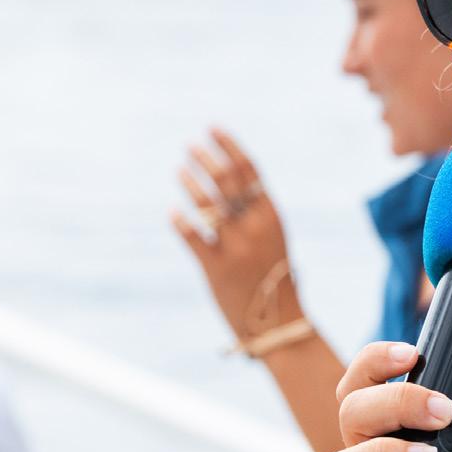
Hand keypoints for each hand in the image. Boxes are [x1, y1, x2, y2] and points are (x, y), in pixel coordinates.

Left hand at [171, 128, 300, 341]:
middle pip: (227, 181)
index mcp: (271, 216)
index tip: (213, 129)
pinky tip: (173, 213)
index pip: (249, 170)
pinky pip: (193, 238)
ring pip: (208, 205)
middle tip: (191, 147)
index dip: (229, 146)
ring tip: (180, 170)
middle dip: (207, 159)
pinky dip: (182, 222)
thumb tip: (231, 181)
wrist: (278, 322)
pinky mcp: (217, 268)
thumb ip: (255, 212)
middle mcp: (255, 227)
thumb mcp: (273, 238)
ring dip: (191, 184)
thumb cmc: (275, 278)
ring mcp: (236, 247)